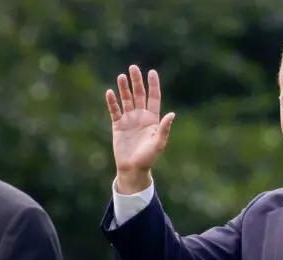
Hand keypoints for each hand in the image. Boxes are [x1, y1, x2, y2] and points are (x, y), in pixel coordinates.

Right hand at [106, 65, 174, 193]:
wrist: (133, 168)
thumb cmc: (149, 157)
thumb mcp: (159, 143)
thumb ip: (164, 128)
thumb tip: (172, 114)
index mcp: (153, 119)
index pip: (153, 98)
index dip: (153, 85)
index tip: (152, 72)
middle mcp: (141, 116)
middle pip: (139, 95)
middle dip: (136, 82)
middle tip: (133, 67)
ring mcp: (129, 120)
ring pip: (126, 100)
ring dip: (123, 88)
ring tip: (121, 76)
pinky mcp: (118, 125)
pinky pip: (114, 111)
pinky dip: (112, 102)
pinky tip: (110, 92)